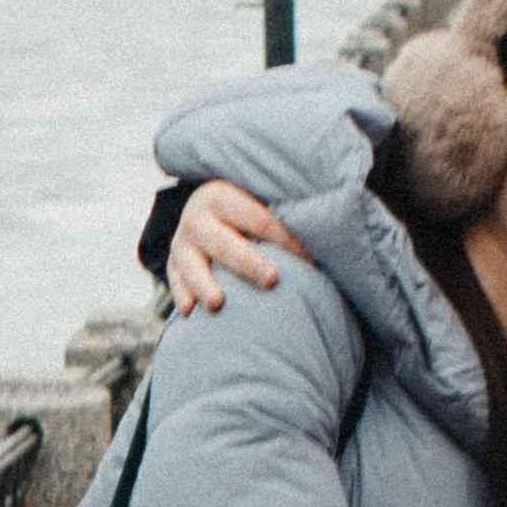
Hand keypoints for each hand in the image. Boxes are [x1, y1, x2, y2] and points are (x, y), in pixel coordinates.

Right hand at [170, 178, 311, 311]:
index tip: (312, 259)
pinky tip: (193, 312)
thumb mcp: (260, 201)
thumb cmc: (249, 212)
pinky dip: (183, 296)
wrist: (206, 211)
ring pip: (192, 265)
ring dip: (204, 283)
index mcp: (223, 195)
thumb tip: (331, 230)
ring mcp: (183, 244)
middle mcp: (198, 217)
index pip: (258, 219)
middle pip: (224, 242)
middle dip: (247, 262)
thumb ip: (285, 212)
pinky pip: (176, 282)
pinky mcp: (175, 267)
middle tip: (271, 279)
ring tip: (218, 303)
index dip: (286, 239)